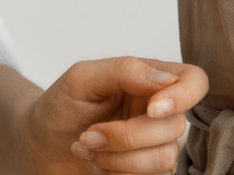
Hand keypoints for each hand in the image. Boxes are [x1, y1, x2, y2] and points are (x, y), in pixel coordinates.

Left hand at [23, 58, 206, 174]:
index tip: (151, 110)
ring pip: (164, 159)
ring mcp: (155, 145)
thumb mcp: (82, 77)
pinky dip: (118, 174)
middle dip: (127, 137)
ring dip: (118, 159)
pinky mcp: (145, 172)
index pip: (194, 81)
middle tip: (89, 135)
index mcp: (150, 80)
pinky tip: (97, 164)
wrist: (39, 145)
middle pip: (175, 127)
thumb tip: (165, 80)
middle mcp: (159, 112)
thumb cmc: (59, 106)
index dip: (183, 97)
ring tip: (87, 149)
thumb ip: (124, 69)